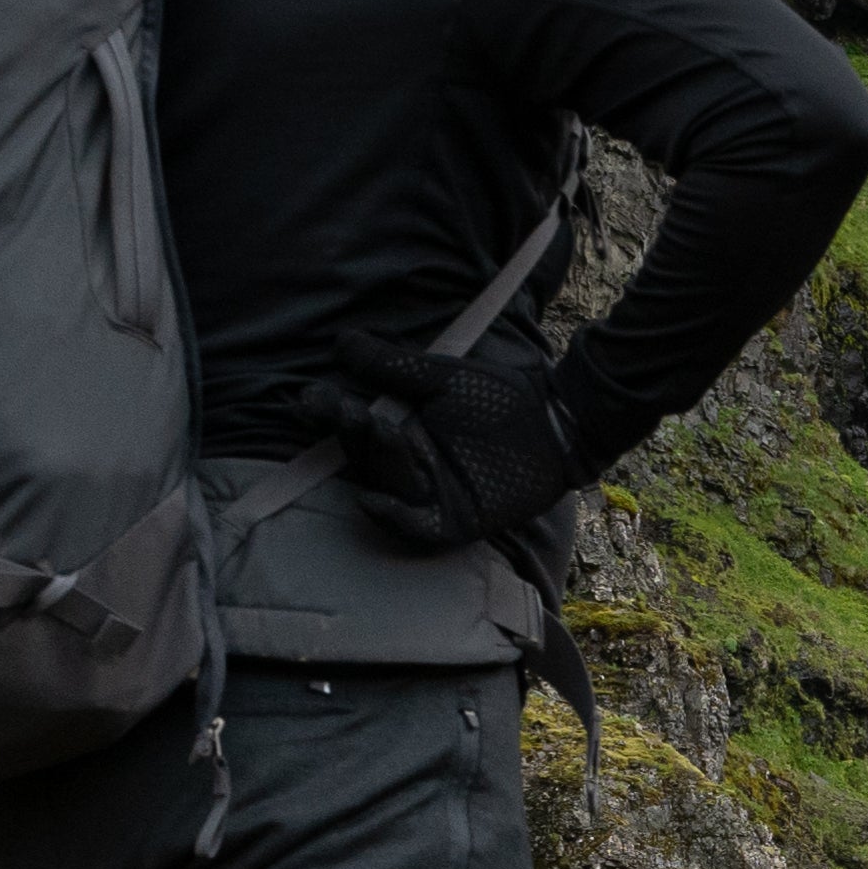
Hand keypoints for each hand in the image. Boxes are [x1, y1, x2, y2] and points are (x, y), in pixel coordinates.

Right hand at [302, 333, 588, 552]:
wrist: (558, 420)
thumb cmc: (502, 394)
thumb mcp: (442, 376)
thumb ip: (393, 364)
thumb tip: (342, 340)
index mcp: (402, 431)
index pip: (356, 426)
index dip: (331, 414)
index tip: (310, 397)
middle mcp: (411, 466)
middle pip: (368, 457)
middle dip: (354, 434)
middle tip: (347, 409)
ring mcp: (434, 495)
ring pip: (390, 485)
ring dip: (378, 461)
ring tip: (375, 427)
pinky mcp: (459, 521)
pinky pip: (419, 528)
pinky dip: (396, 518)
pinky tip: (373, 501)